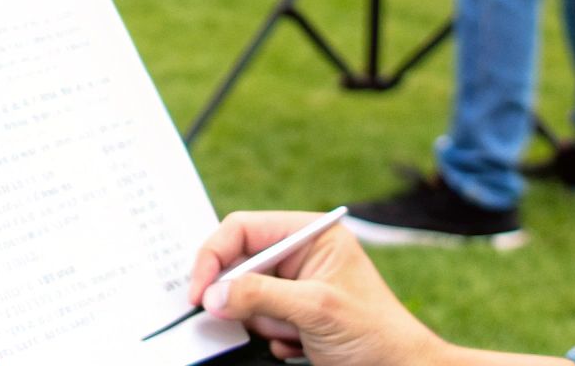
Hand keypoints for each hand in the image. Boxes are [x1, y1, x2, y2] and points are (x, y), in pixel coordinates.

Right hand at [189, 211, 447, 365]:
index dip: (214, 256)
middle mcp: (300, 255)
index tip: (198, 291)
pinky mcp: (292, 315)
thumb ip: (260, 295)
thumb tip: (212, 294)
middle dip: (246, 298)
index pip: (243, 229)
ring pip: (245, 298)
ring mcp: (295, 287)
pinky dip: (271, 336)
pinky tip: (300, 344)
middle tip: (260, 319)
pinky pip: (256, 321)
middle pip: (239, 264)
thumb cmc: (376, 335)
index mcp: (311, 234)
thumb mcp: (315, 309)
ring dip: (264, 322)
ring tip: (296, 334)